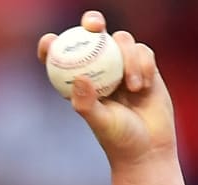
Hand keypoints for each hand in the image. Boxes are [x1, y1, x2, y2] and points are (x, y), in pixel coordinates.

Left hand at [37, 11, 176, 166]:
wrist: (149, 148)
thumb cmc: (119, 140)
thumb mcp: (101, 123)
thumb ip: (88, 103)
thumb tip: (80, 78)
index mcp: (80, 83)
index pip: (61, 58)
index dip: (51, 45)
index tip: (49, 42)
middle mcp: (100, 69)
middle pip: (93, 36)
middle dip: (91, 23)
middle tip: (94, 26)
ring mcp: (123, 65)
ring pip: (122, 41)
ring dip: (128, 57)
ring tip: (132, 87)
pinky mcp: (145, 66)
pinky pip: (143, 52)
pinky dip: (143, 64)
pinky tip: (143, 85)